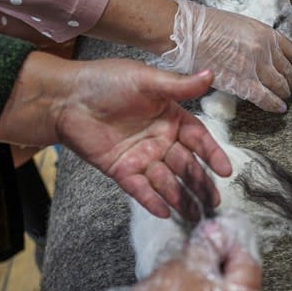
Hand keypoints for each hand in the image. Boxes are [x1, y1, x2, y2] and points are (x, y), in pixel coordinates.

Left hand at [0, 53, 231, 219]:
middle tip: (214, 202)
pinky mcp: (121, 171)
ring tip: (194, 214)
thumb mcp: (147, 80)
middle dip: (200, 183)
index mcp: (171, 118)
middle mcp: (160, 140)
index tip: (226, 171)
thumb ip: (179, 86)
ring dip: (180, 197)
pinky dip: (151, 200)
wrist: (65, 97)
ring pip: (166, 181)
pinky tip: (164, 212)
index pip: (199, 140)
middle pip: (186, 166)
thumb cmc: (106, 81)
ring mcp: (141, 157)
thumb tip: (211, 75)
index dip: (212, 154)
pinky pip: (139, 189)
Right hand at [52, 216, 262, 290]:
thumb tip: (216, 233)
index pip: (249, 265)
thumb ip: (206, 247)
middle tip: (201, 244)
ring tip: (187, 263)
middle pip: (238, 283)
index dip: (231, 243)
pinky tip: (181, 287)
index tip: (213, 230)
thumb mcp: (185, 268)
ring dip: (209, 278)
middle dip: (220, 260)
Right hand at [158, 0, 291, 113]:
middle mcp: (266, 50)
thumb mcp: (242, 24)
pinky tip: (280, 108)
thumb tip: (267, 52)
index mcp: (266, 33)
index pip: (291, 50)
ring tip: (289, 98)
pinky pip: (265, 97)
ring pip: (280, 85)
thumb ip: (258, 38)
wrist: (189, 33)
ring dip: (286, 93)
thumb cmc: (208, 26)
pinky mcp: (243, 83)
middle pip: (288, 70)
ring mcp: (256, 67)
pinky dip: (275, 104)